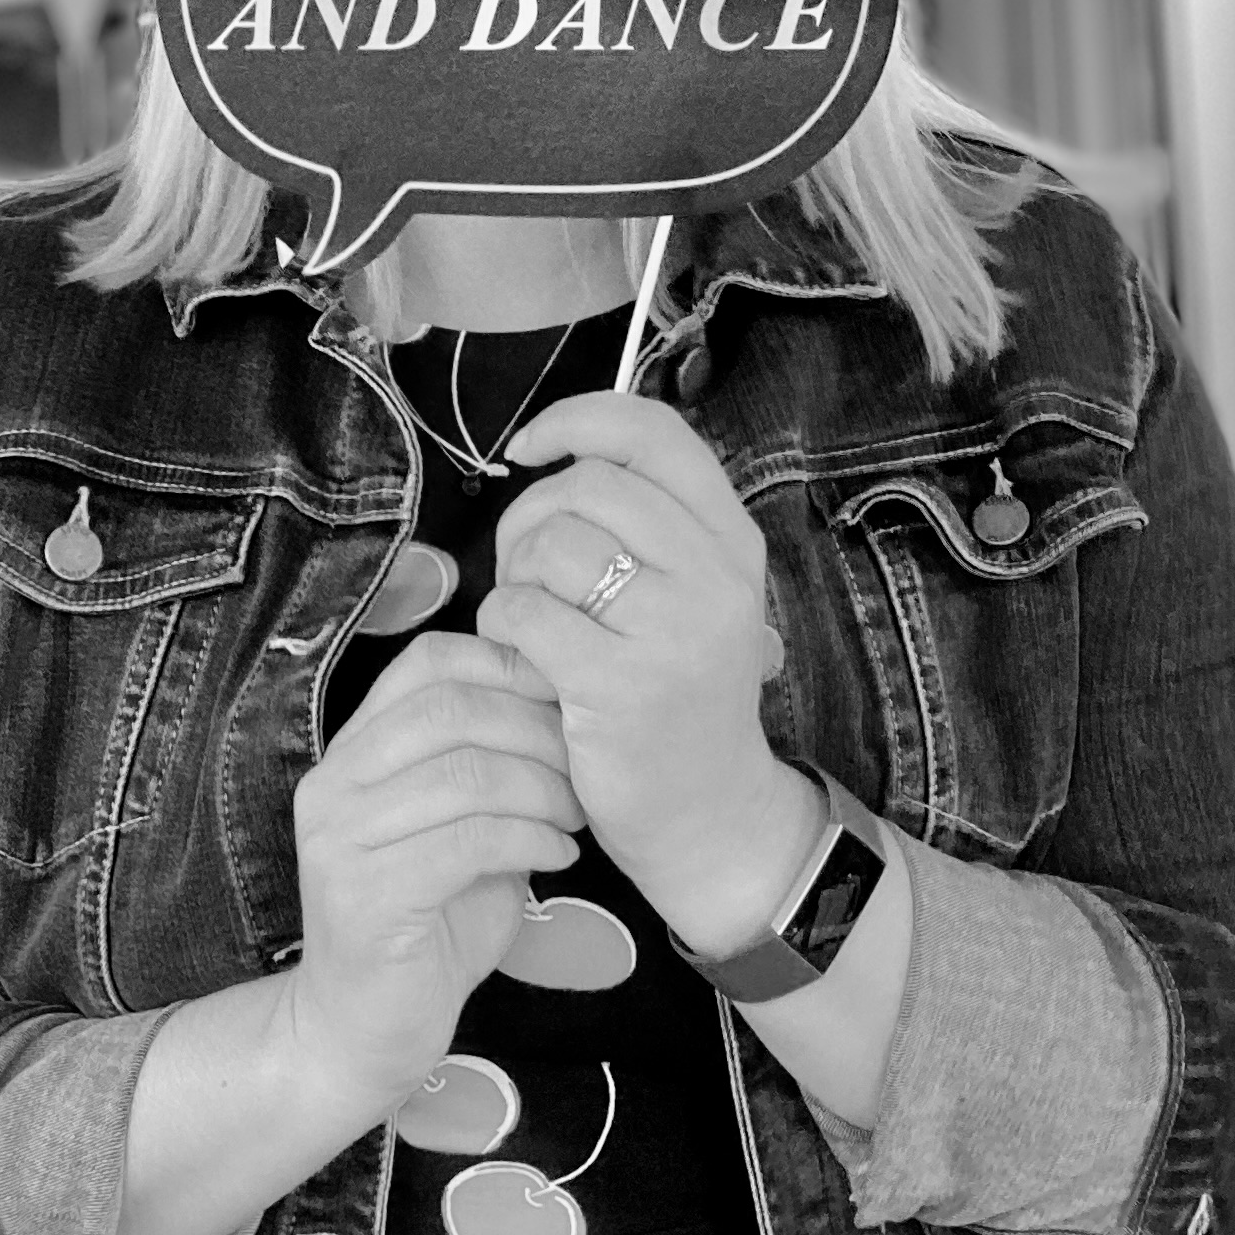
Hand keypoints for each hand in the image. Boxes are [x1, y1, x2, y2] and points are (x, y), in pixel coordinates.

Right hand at [282, 632, 580, 1110]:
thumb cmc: (426, 926)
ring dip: (542, 788)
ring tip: (577, 818)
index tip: (563, 700)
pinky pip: (468, 841)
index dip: (505, 664)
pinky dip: (529, 840)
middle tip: (585, 766)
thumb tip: (565, 710)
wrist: (363, 1033)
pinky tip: (558, 857)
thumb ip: (489, 771)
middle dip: (535, 729)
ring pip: (465, 773)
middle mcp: (333, 784)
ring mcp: (341, 839)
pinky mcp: (367, 897)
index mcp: (351, 752)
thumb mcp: (459, 831)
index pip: (425, 662)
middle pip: (450, 708)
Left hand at [478, 391, 811, 949]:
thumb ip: (646, 521)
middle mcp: (716, 575)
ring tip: (530, 618)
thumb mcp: (690, 594)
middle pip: (589, 484)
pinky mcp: (620, 685)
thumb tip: (558, 445)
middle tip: (526, 568)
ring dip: (516, 575)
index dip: (578, 419)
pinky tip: (521, 657)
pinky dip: (503, 627)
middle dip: (531, 516)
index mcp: (731, 539)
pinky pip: (525, 612)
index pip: (653, 431)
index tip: (529, 448)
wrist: (708, 815)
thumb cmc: (676, 692)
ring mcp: (674, 631)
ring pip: (552, 544)